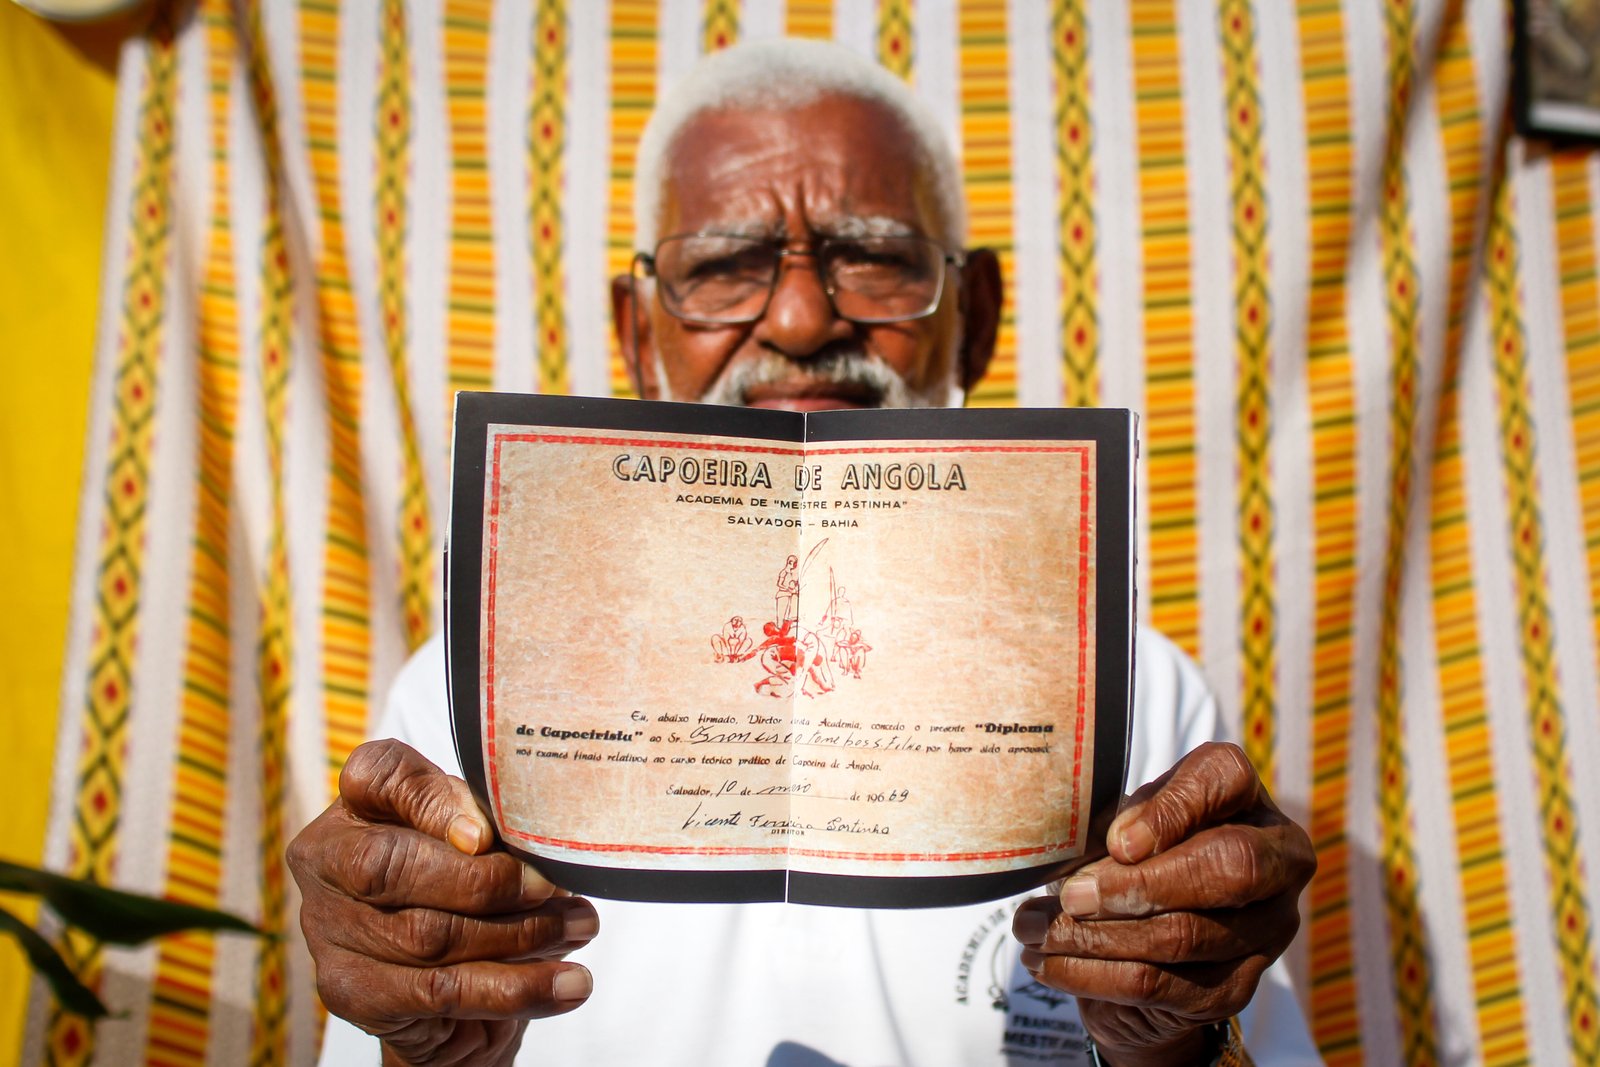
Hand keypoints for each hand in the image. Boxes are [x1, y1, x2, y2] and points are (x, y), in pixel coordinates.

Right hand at [287, 739, 597, 1065]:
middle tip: (552, 886)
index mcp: (357, 804)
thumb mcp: (477, 837)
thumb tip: (523, 839)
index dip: (433, 800)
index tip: (488, 832)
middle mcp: (327, 861)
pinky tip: (567, 981)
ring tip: (578, 928)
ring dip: (520, 935)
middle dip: (488, 880)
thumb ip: (488, 824)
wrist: (441, 991)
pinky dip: (516, 987)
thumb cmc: (464, 887)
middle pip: (393, 866)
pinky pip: (442, 992)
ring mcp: (329, 931)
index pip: (377, 775)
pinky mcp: (353, 994)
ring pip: (428, 934)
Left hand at [1011, 742, 1313, 1065]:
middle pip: (1229, 867)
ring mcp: (1266, 930)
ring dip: (1097, 936)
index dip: (1172, 809)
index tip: (1116, 841)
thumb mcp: (1124, 822)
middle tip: (1071, 894)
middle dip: (1141, 885)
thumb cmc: (1133, 855)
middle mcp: (1277, 862)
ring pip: (1185, 935)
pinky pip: (1160, 985)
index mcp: (1248, 798)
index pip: (1225, 779)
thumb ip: (1121, 823)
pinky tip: (1047, 963)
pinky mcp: (1235, 988)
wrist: (1145, 941)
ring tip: (1035, 928)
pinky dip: (1092, 975)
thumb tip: (1114, 849)